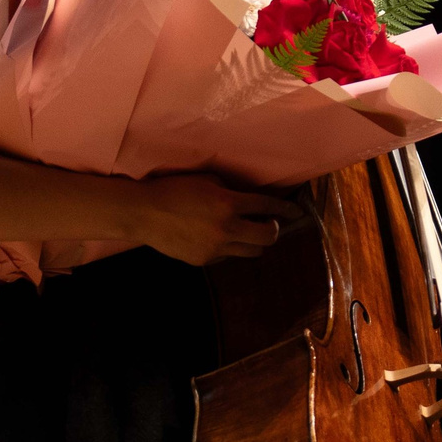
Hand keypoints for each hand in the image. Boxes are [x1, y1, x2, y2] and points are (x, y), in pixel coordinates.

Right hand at [134, 174, 295, 266]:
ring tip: (249, 232)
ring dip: (255, 241)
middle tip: (270, 223)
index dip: (286, 209)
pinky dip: (231, 247)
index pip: (268, 206)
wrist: (144, 213)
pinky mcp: (204, 260)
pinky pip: (228, 256)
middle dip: (273, 229)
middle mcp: (227, 228)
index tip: (296, 211)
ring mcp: (216, 248)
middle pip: (267, 237)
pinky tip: (220, 237)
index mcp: (228, 203)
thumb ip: (231, 190)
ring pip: (251, 251)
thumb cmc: (174, 189)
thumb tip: (250, 200)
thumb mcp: (207, 180)